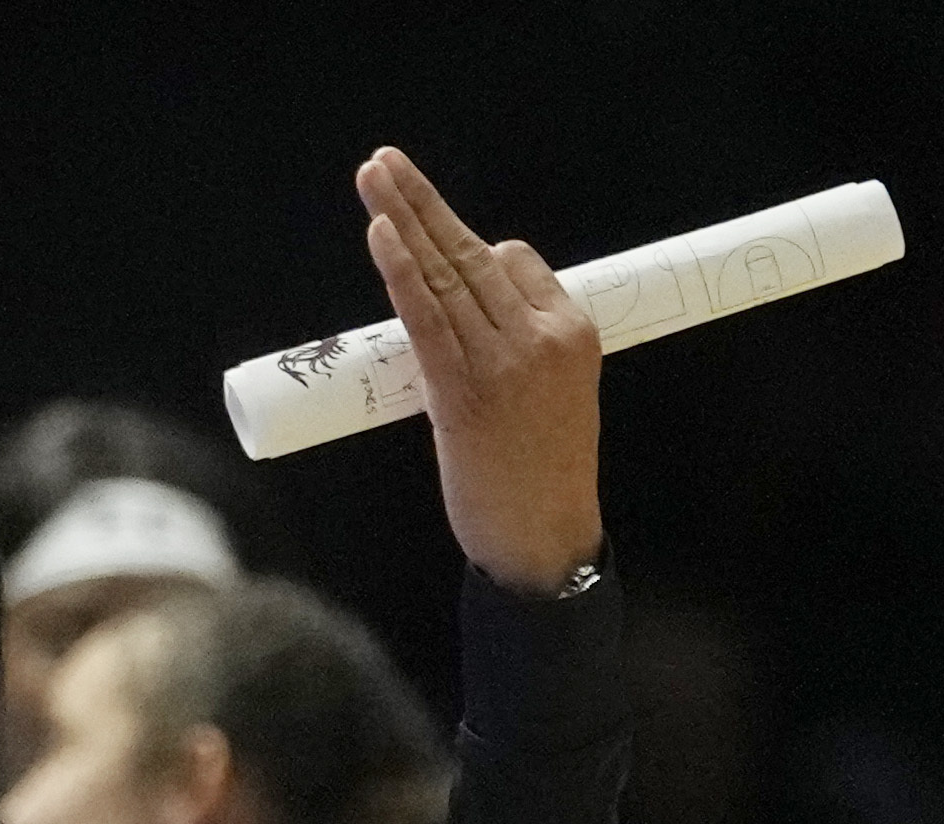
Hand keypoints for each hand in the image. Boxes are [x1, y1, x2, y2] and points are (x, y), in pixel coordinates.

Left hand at [354, 145, 605, 593]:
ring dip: (401, 219)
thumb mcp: (553, 396)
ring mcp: (504, 360)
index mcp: (573, 329)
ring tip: (370, 176)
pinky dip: (402, 272)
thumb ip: (515, 348)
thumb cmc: (540, 475)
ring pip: (448, 274)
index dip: (470, 251)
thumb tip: (461, 318)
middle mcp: (541, 334)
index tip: (435, 243)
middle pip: (473, 252)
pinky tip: (380, 233)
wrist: (544, 540)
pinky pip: (427, 317)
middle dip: (422, 203)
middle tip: (382, 162)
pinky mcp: (463, 391)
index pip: (514, 260)